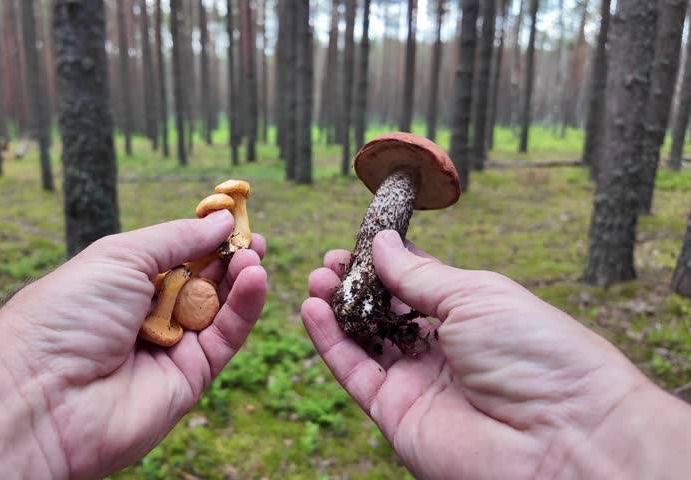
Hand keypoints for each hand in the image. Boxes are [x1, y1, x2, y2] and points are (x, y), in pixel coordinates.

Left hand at [0, 210, 266, 478]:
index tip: (233, 217)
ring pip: (217, 309)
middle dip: (228, 257)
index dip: (204, 236)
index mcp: (121, 282)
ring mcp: (168, 346)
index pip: (174, 254)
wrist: (42, 395)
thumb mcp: (120, 257)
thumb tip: (220, 221)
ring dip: (239, 279)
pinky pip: (224, 338)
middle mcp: (146, 314)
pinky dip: (244, 308)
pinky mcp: (189, 377)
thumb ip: (176, 238)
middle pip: (200, 281)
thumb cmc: (67, 315)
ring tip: (254, 254)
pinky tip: (256, 278)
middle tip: (253, 237)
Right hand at [303, 230, 690, 478]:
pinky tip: (312, 310)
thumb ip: (420, 274)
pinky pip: (354, 373)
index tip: (354, 243)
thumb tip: (380, 243)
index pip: (415, 285)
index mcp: (471, 317)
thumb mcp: (476, 295)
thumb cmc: (536, 353)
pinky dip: (329, 343)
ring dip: (335, 310)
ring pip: (364, 342)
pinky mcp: (396, 414)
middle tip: (327, 262)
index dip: (383, 264)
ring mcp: (417, 383)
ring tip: (315, 280)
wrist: (560, 436)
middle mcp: (442, 351)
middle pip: (384, 314)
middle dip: (353, 285)